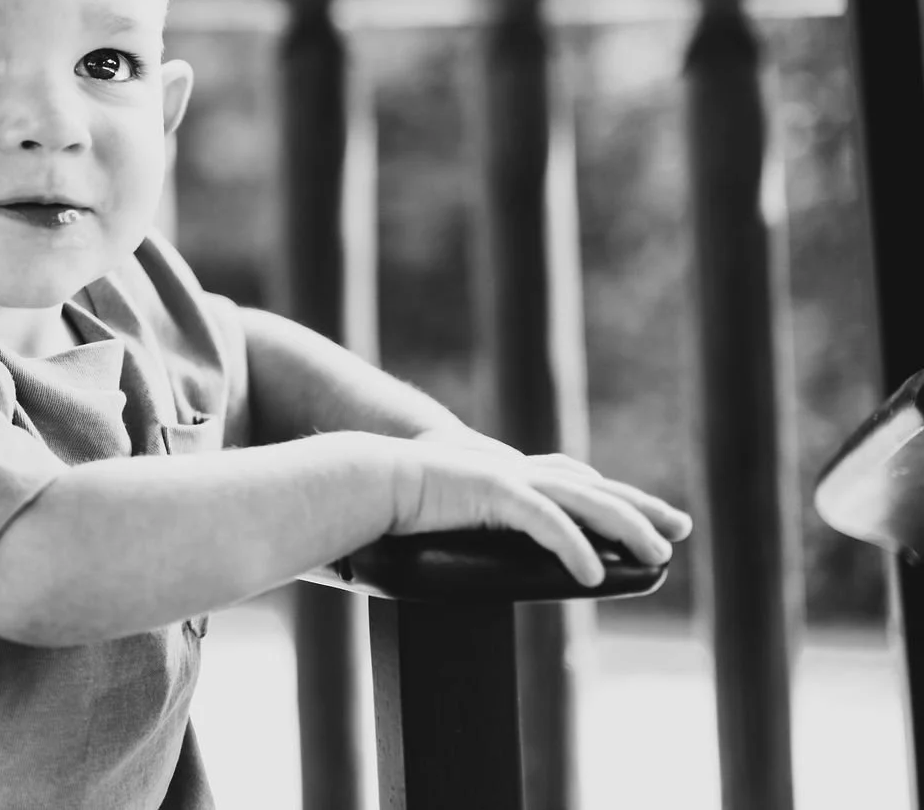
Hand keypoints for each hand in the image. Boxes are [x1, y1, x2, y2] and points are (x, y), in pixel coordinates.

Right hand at [382, 435, 693, 585]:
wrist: (365, 478)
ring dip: (626, 528)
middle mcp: (517, 472)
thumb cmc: (398, 501)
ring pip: (585, 502)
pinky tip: (593, 574)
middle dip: (642, 507)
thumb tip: (488, 552)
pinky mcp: (492, 491)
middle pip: (596, 489)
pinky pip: (545, 522)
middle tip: (681, 528)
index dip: (619, 498)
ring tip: (657, 558)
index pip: (578, 484)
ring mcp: (508, 478)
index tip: (652, 518)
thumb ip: (475, 523)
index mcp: (510, 477)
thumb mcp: (451, 514)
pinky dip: (573, 547)